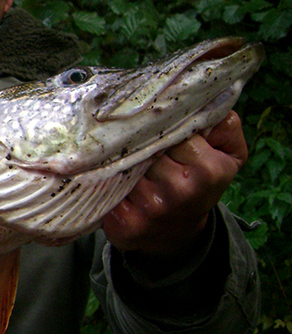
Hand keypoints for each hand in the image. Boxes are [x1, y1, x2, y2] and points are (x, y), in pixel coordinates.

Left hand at [102, 111, 246, 259]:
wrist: (178, 232)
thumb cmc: (201, 182)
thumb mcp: (227, 153)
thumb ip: (223, 124)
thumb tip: (203, 100)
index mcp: (209, 169)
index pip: (173, 127)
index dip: (163, 126)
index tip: (161, 130)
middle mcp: (181, 190)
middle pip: (146, 145)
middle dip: (141, 142)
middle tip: (143, 147)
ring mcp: (151, 209)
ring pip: (124, 163)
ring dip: (122, 161)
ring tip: (130, 165)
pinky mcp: (126, 223)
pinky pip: (106, 189)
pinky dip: (106, 182)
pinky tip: (114, 184)